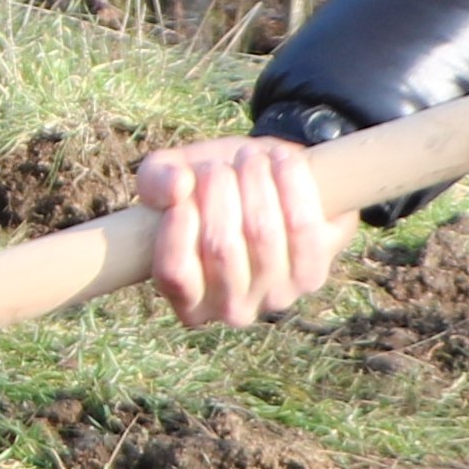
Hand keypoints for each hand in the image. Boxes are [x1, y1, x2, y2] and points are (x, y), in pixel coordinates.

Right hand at [131, 134, 341, 327]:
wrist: (274, 190)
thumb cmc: (211, 190)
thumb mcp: (174, 180)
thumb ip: (156, 180)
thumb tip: (176, 185)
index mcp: (186, 300)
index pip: (175, 273)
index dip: (177, 225)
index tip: (184, 182)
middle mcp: (230, 310)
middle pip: (221, 247)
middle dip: (217, 189)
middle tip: (217, 165)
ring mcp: (275, 297)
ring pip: (262, 235)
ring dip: (254, 181)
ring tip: (248, 158)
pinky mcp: (312, 275)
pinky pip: (303, 228)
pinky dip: (291, 184)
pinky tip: (280, 160)